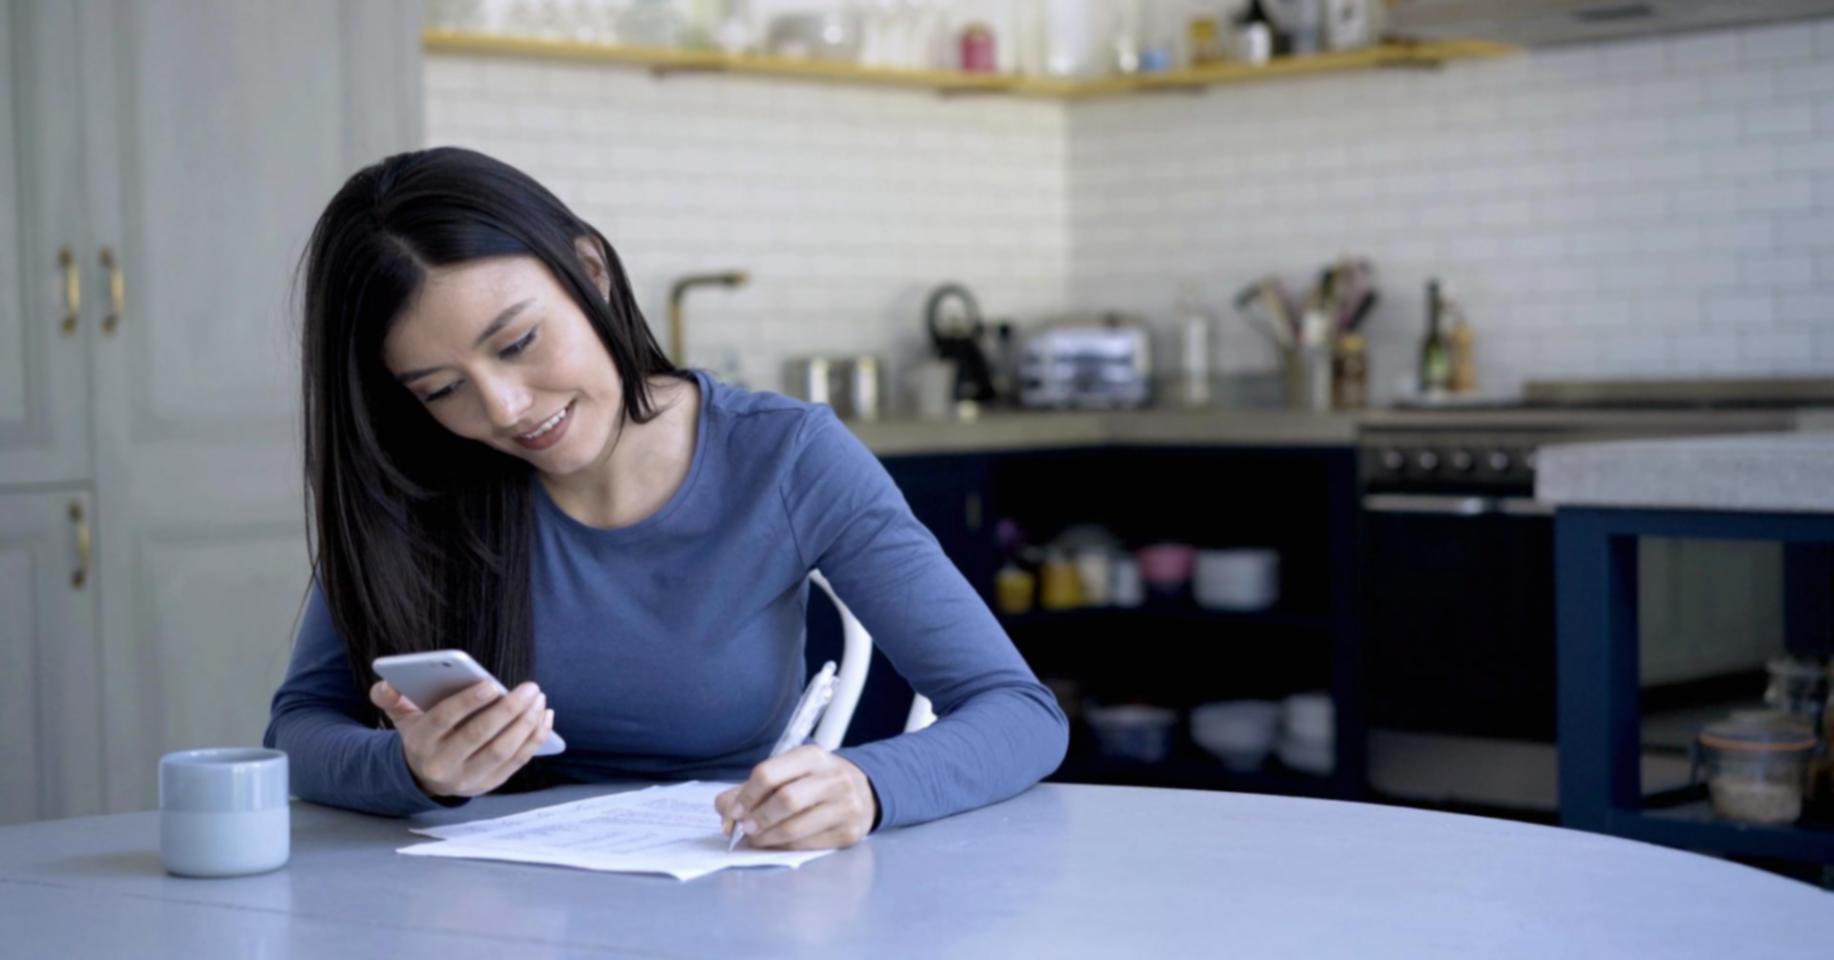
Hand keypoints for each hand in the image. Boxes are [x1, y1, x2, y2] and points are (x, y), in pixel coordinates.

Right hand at [370, 679, 553, 798]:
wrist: (425, 777)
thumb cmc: (423, 734)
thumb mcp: (402, 717)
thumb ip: (391, 698)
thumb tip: (386, 685)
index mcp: (420, 742)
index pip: (442, 720)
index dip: (467, 702)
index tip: (492, 683)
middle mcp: (443, 764)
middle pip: (479, 737)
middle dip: (508, 710)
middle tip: (530, 688)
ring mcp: (468, 778)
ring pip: (502, 751)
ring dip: (526, 724)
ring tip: (539, 700)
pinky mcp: (489, 784)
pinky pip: (517, 761)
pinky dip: (535, 739)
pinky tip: (545, 716)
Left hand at [714, 744, 877, 849]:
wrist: (864, 791)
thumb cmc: (815, 782)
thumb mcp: (789, 773)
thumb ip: (752, 788)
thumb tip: (723, 808)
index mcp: (812, 756)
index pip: (769, 774)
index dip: (745, 796)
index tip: (733, 812)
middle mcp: (833, 778)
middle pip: (785, 800)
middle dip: (758, 818)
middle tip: (744, 828)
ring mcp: (845, 806)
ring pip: (796, 827)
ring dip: (767, 837)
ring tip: (756, 839)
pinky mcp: (848, 832)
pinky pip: (808, 845)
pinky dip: (785, 847)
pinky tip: (776, 844)